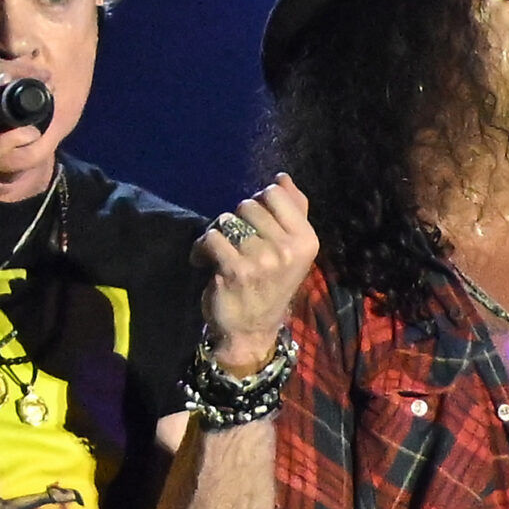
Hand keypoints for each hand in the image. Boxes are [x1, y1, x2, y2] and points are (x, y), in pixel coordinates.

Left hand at [193, 174, 316, 372]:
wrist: (252, 330)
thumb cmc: (270, 285)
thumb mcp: (291, 250)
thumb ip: (292, 211)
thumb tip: (282, 178)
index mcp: (307, 240)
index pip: (275, 193)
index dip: (258, 205)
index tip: (254, 225)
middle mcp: (289, 249)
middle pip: (248, 205)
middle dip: (237, 220)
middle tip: (237, 244)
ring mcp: (263, 260)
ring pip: (228, 220)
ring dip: (218, 235)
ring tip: (221, 254)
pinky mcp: (236, 270)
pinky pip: (212, 238)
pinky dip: (201, 249)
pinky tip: (205, 263)